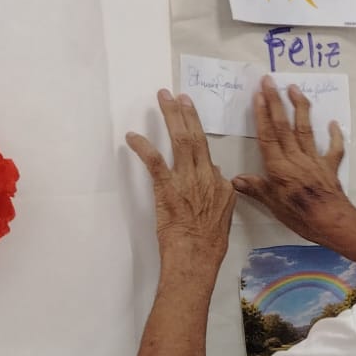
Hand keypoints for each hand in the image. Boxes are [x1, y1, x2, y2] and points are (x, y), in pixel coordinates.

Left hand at [127, 90, 234, 264]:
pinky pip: (154, 161)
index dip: (199, 140)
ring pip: (181, 140)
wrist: (196, 259)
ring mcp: (187, 181)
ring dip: (171, 116)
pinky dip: (143, 146)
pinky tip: (132, 136)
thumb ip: (220, 197)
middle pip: (198, 138)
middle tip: (179, 96)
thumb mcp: (224, 219)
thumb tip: (216, 181)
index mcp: (221, 186)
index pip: (209, 157)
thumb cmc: (208, 246)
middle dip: (187, 113)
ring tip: (164, 98)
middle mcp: (206, 177)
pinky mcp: (168, 188)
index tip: (191, 125)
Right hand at [234, 78, 354, 247]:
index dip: (262, 115)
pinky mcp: (330, 167)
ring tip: (294, 88)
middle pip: (284, 126)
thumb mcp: (274, 206)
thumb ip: (256, 189)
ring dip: (299, 107)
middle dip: (276, 102)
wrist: (333, 223)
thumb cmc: (301, 217)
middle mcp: (296, 158)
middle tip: (269, 81)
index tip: (258, 95)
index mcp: (279, 168)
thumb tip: (236, 179)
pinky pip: (334, 148)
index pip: (268, 136)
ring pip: (305, 130)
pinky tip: (333, 123)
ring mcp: (314, 160)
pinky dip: (334, 135)